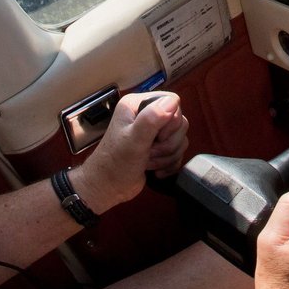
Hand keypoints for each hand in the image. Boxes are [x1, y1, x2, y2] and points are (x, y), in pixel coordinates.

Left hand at [71, 91, 189, 213]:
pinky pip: (178, 151)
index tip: (157, 137)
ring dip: (167, 155)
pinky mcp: (158, 147)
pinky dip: (170, 163)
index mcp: (136, 105)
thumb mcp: (133, 140)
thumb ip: (151, 119)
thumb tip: (172, 102)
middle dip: (167, 143)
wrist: (108, 188)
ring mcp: (153, 132)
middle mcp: (146, 115)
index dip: (170, 122)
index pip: (172, 101)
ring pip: (179, 138)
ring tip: (148, 162)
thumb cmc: (114, 164)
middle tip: (149, 152)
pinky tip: (155, 170)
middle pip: (179, 121)